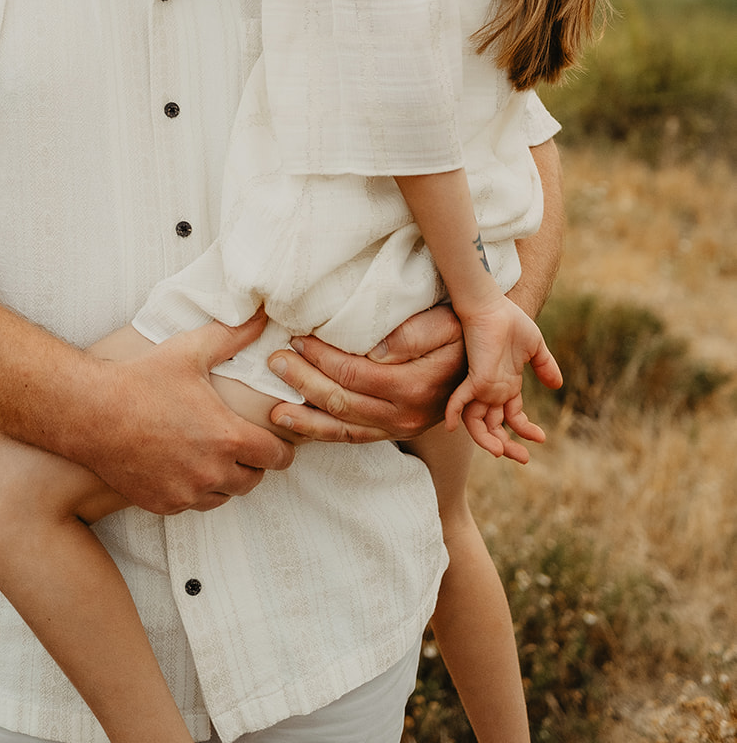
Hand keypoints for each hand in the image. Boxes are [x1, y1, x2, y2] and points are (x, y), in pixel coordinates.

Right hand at [72, 313, 294, 514]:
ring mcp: (187, 492)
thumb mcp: (190, 351)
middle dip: (253, 463)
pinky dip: (195, 489)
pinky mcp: (164, 504)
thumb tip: (262, 317)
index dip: (281, 448)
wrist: (92, 413)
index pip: (276, 457)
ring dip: (225, 479)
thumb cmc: (142, 380)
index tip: (274, 440)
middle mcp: (212, 472)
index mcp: (227, 437)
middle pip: (253, 480)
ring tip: (212, 454)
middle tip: (241, 444)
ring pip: (224, 495)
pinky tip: (184, 466)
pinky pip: (193, 503)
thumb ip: (232, 336)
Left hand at [266, 306, 466, 442]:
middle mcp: (405, 415)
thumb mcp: (449, 325)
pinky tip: (299, 427)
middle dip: (303, 382)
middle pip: (341, 403)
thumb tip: (374, 349)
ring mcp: (399, 429)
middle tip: (274, 361)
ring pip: (343, 429)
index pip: (353, 374)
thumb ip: (414, 334)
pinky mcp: (395, 433)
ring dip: (305, 418)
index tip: (298, 338)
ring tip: (274, 409)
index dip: (321, 357)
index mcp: (414, 386)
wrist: (487, 366)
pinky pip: (353, 437)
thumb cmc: (465, 335)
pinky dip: (324, 434)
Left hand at [444, 297, 562, 461]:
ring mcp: (482, 386)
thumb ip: (545, 366)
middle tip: (523, 458)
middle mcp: (493, 389)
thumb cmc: (510, 321)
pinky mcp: (473, 378)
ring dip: (489, 440)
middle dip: (509, 445)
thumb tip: (558, 385)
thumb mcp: (535, 347)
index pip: (514, 416)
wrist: (494, 306)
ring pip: (479, 422)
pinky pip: (460, 402)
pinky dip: (455, 415)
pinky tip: (454, 427)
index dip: (525, 429)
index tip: (540, 438)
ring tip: (503, 452)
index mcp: (507, 384)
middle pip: (496, 426)